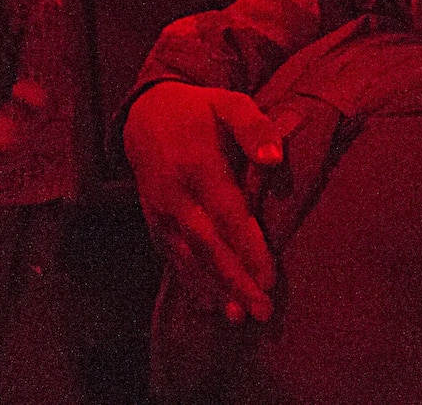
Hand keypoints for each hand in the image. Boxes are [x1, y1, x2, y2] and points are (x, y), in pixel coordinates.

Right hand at [124, 82, 282, 323]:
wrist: (146, 114)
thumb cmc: (201, 110)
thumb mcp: (230, 104)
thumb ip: (254, 128)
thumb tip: (274, 158)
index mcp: (198, 167)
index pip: (229, 216)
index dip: (248, 249)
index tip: (269, 278)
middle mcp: (176, 196)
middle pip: (209, 247)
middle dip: (236, 282)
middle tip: (262, 312)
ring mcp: (161, 213)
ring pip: (190, 259)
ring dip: (214, 290)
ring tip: (240, 318)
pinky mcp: (154, 223)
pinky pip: (173, 258)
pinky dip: (190, 283)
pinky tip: (208, 306)